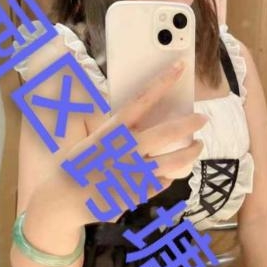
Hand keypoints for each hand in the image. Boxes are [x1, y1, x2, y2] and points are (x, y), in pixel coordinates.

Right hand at [30, 59, 206, 227]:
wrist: (62, 199)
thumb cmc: (79, 165)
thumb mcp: (94, 140)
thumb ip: (119, 132)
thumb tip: (144, 120)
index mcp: (111, 130)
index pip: (141, 99)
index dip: (162, 82)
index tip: (179, 67)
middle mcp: (124, 149)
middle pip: (165, 132)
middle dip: (188, 123)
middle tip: (203, 118)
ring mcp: (132, 172)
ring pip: (172, 161)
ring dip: (189, 153)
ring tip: (198, 146)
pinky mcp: (136, 193)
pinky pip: (163, 182)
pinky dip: (170, 176)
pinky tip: (172, 173)